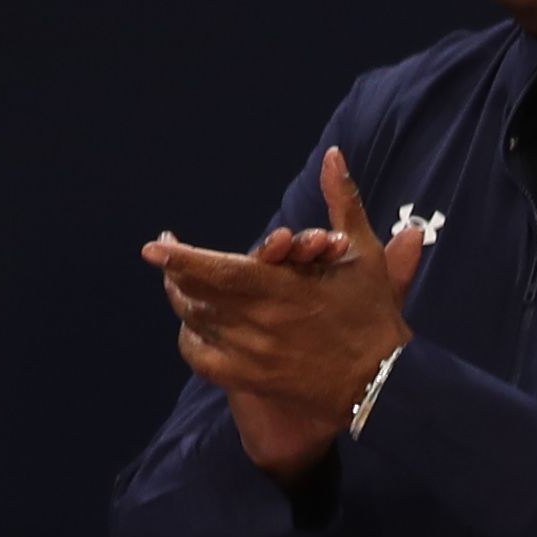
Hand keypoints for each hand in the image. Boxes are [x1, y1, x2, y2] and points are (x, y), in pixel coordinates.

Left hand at [152, 148, 428, 477]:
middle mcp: (260, 322)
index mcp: (282, 288)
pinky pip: (202, 361)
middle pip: (196, 296)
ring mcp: (252, 354)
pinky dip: (191, 341)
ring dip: (184, 301)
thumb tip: (332, 155)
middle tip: (167, 257)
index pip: (218, 271)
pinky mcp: (251, 379)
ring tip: (179, 284)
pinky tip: (195, 327)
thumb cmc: (372, 312)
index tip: (154, 246)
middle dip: (175, 273)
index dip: (182, 259)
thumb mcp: (362, 252)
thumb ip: (342, 200)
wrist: (382, 381)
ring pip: (196, 324)